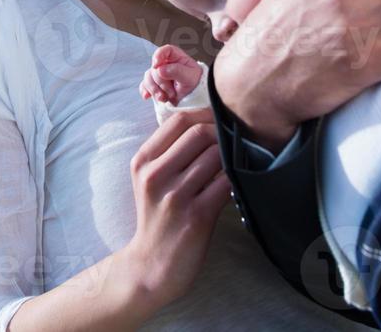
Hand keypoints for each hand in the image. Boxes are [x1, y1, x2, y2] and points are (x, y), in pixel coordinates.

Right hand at [119, 107, 231, 310]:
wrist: (151, 266)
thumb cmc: (156, 218)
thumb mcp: (149, 180)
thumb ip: (169, 152)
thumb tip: (207, 123)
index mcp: (142, 161)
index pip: (177, 120)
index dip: (204, 114)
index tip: (219, 119)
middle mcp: (156, 175)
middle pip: (199, 133)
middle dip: (221, 133)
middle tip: (235, 140)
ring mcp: (176, 196)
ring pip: (216, 156)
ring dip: (232, 156)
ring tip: (238, 160)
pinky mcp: (197, 216)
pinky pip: (226, 183)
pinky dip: (236, 178)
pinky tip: (238, 182)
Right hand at [139, 44, 202, 104]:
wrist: (192, 100)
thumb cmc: (194, 84)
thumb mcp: (190, 77)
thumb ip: (177, 71)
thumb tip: (160, 69)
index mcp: (176, 57)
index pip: (165, 50)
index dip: (159, 55)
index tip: (156, 65)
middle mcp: (165, 64)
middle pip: (155, 68)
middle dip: (162, 83)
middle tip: (173, 93)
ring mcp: (158, 74)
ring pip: (148, 77)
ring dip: (155, 89)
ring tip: (164, 98)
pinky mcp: (154, 84)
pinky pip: (144, 85)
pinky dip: (146, 91)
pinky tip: (148, 97)